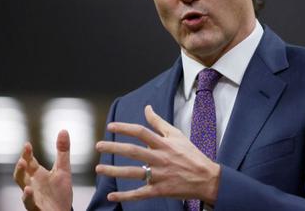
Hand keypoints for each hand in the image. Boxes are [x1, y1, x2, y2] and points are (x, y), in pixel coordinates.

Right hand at [13, 130, 72, 210]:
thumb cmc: (60, 191)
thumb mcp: (64, 169)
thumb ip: (62, 151)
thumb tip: (63, 130)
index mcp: (36, 174)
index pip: (29, 162)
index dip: (27, 153)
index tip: (27, 144)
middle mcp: (31, 185)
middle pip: (20, 176)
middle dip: (20, 168)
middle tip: (22, 159)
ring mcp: (33, 198)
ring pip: (23, 190)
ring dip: (22, 182)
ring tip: (23, 173)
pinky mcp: (37, 209)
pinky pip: (30, 204)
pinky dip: (28, 198)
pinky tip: (28, 191)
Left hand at [95, 105, 220, 204]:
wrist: (206, 178)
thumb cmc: (191, 155)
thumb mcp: (177, 135)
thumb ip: (159, 122)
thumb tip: (147, 108)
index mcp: (163, 144)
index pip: (141, 132)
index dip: (124, 128)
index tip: (110, 126)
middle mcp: (160, 158)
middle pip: (133, 151)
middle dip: (114, 147)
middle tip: (98, 145)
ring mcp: (159, 175)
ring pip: (133, 172)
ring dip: (114, 170)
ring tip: (99, 168)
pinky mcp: (160, 190)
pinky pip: (140, 193)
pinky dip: (125, 196)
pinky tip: (111, 196)